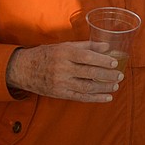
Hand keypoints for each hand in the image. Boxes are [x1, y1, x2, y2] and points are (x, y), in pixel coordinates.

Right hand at [6, 41, 122, 102]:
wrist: (24, 69)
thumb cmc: (48, 54)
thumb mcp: (65, 46)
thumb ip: (87, 46)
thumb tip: (107, 46)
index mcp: (64, 53)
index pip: (87, 57)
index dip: (102, 60)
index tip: (115, 63)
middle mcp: (62, 68)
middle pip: (89, 73)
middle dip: (107, 75)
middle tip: (120, 76)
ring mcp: (60, 82)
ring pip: (86, 87)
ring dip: (104, 88)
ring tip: (115, 86)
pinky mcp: (59, 93)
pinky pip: (80, 97)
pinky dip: (95, 98)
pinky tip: (107, 97)